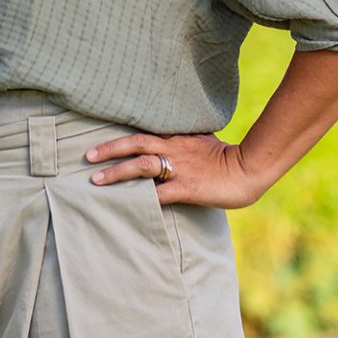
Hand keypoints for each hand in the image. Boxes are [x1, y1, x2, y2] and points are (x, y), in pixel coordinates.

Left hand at [83, 132, 270, 209]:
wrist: (250, 169)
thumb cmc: (229, 158)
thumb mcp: (204, 141)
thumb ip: (186, 140)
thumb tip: (174, 139)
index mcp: (177, 137)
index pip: (144, 132)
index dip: (121, 136)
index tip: (101, 139)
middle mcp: (174, 149)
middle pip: (135, 144)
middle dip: (109, 149)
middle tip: (87, 156)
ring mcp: (180, 168)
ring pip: (141, 166)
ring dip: (116, 172)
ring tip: (96, 179)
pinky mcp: (187, 188)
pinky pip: (158, 194)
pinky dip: (140, 200)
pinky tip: (124, 205)